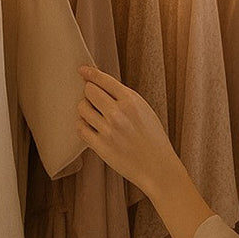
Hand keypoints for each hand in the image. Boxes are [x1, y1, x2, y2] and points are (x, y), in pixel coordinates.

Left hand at [77, 65, 215, 237]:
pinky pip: (80, 128)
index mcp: (132, 101)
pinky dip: (83, 126)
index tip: (83, 70)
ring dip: (85, 109)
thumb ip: (126, 99)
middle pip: (89, 91)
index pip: (104, 80)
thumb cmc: (154, 139)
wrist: (158, 167)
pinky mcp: (100, 146)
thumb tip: (103, 86)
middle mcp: (118, 113)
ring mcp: (108, 130)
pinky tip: (90, 128)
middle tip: (94, 99)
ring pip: (82, 108)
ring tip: (93, 116)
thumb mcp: (146, 111)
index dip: (90, 73)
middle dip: (89, 93)